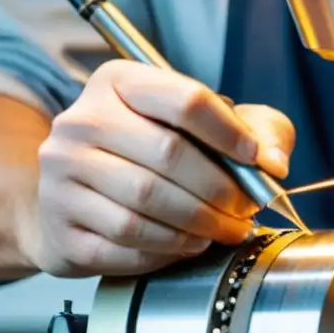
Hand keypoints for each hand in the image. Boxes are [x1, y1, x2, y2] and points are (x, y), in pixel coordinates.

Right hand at [19, 60, 293, 276]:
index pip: (183, 99)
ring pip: (146, 204)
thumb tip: (273, 163)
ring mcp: (61, 175)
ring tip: (223, 230)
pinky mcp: (60, 225)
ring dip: (199, 225)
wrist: (74, 197)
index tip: (257, 159)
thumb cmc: (148, 153)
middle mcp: (80, 122)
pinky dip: (167, 249)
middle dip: (219, 189)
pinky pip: (125, 243)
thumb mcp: (204, 123)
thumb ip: (253, 129)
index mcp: (118, 82)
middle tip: (244, 209)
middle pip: (168, 154)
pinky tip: (188, 244)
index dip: (230, 132)